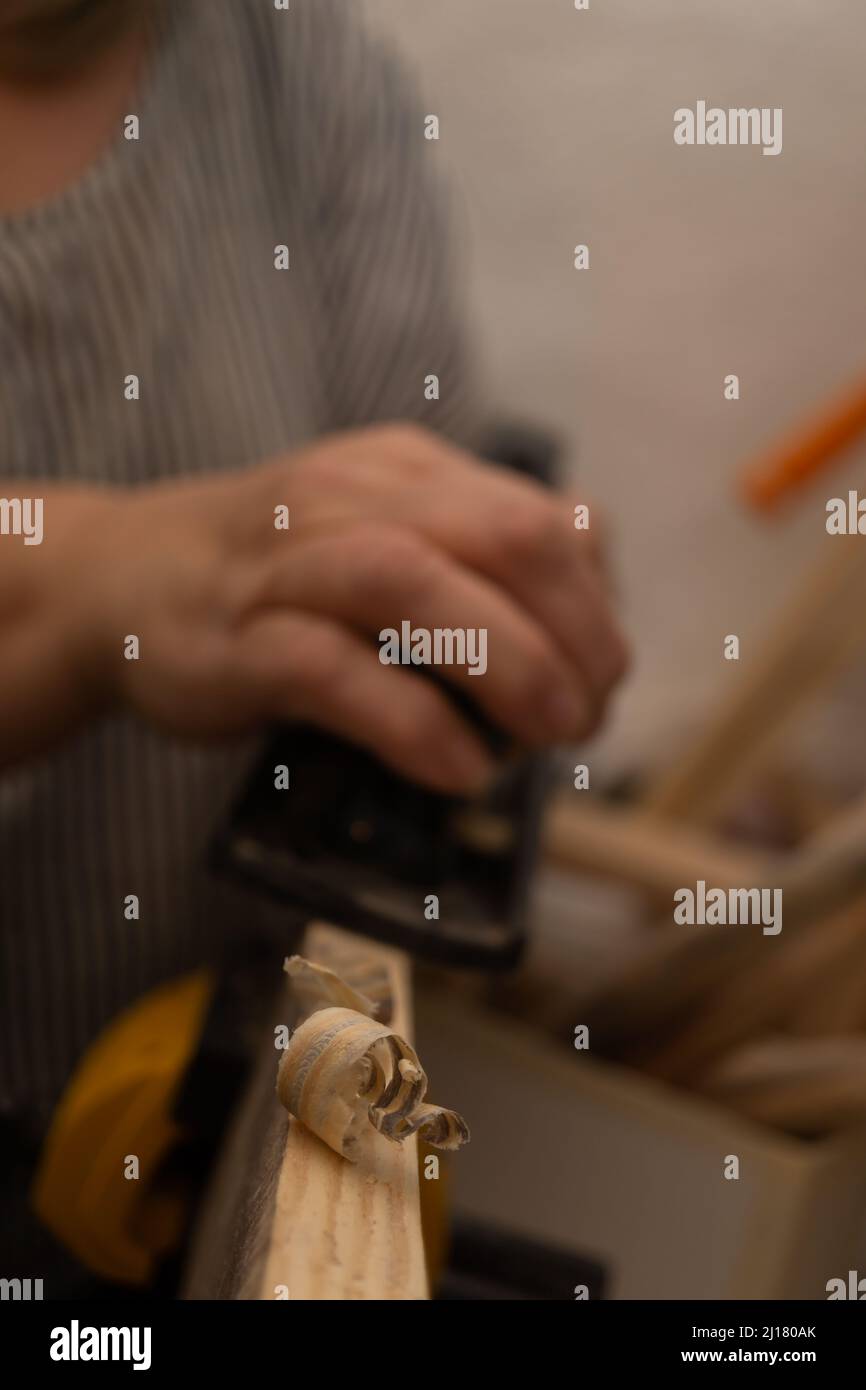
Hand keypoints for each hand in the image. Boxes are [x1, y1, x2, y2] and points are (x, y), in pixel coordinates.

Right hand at [74, 424, 627, 791]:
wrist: (117, 579)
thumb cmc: (274, 579)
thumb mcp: (379, 536)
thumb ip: (473, 561)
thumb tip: (588, 614)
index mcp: (402, 474)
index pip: (540, 516)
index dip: (595, 600)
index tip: (601, 673)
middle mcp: (350, 499)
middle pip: (500, 536)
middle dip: (575, 631)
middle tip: (590, 713)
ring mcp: (287, 566)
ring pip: (415, 583)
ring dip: (509, 664)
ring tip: (550, 735)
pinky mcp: (237, 642)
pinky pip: (333, 671)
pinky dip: (412, 722)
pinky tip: (459, 769)